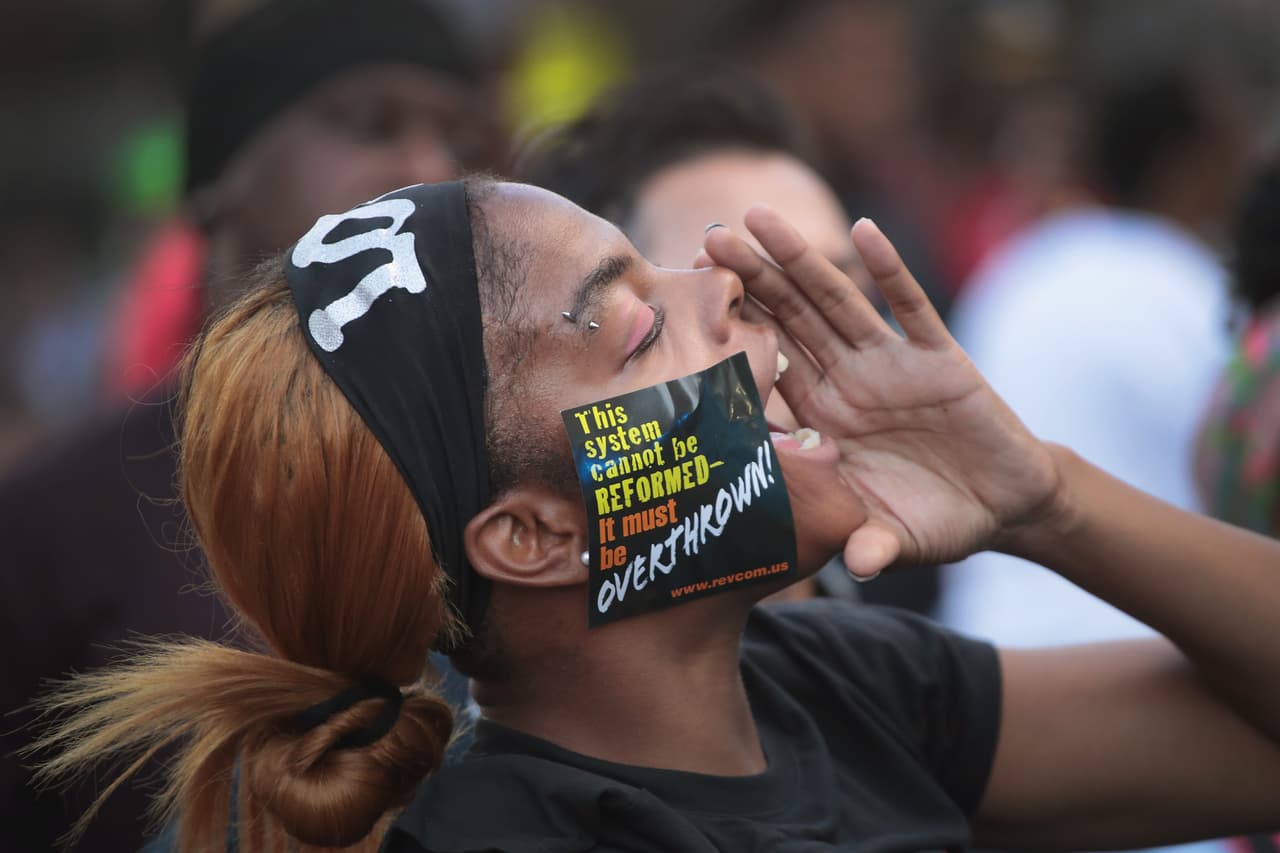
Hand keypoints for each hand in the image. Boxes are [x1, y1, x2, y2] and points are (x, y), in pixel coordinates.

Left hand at [702, 210, 1061, 576]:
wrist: (1002, 504)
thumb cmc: (934, 520)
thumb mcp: (899, 537)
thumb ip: (873, 544)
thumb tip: (856, 566)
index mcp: (822, 419)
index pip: (766, 371)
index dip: (731, 340)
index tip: (688, 312)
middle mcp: (846, 381)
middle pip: (789, 321)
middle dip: (750, 282)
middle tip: (706, 241)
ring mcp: (889, 364)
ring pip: (836, 302)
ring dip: (801, 260)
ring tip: (761, 219)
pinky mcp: (939, 356)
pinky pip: (909, 307)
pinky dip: (888, 270)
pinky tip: (863, 232)